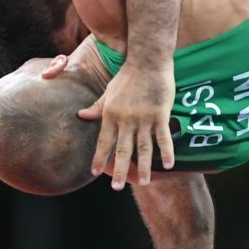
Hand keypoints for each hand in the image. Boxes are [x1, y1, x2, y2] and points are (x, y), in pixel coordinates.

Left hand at [79, 58, 175, 188]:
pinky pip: (163, 137)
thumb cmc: (127, 76)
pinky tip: (168, 165)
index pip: (103, 141)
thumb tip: (80, 116)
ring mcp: (144, 118)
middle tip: (115, 188)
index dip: (98, 157)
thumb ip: (97, 107)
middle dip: (119, 169)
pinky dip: (166, 151)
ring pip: (143, 147)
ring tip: (144, 182)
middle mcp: (126, 119)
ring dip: (143, 166)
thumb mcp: (108, 92)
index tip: (93, 172)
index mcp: (111, 114)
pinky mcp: (160, 114)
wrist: (147, 60)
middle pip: (122, 149)